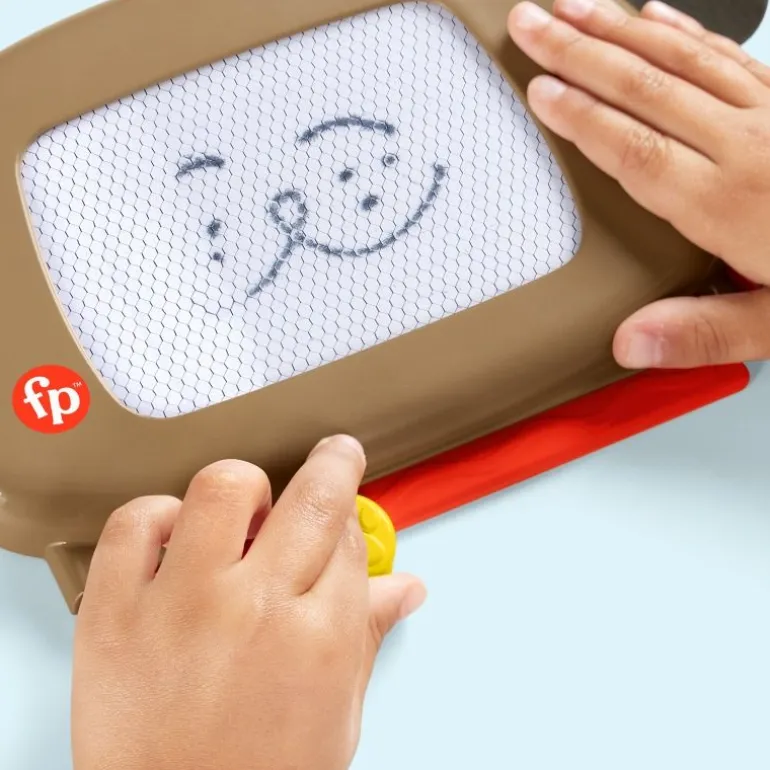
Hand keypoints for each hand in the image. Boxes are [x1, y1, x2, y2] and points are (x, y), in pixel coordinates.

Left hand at [71, 436, 425, 769]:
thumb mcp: (336, 715)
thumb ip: (368, 637)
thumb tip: (405, 587)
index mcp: (321, 638)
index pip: (351, 535)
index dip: (349, 517)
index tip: (343, 513)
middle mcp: (257, 607)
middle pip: (314, 495)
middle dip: (335, 463)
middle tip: (335, 456)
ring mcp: (181, 604)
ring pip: (224, 487)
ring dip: (245, 487)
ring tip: (243, 514)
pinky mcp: (114, 611)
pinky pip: (134, 523)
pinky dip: (156, 516)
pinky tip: (174, 540)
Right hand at [508, 0, 769, 366]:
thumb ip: (704, 332)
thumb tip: (630, 342)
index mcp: (730, 204)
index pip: (638, 153)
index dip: (583, 119)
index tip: (540, 91)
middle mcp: (745, 147)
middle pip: (647, 88)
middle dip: (580, 52)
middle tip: (530, 22)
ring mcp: (768, 116)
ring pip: (681, 59)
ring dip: (619, 29)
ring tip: (572, 6)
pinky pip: (727, 55)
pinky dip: (684, 29)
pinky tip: (654, 12)